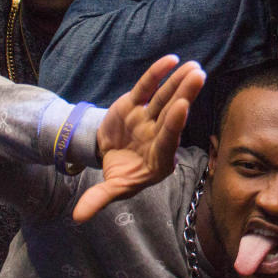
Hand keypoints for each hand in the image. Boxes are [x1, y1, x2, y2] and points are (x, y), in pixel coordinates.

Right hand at [72, 55, 204, 221]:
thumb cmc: (121, 174)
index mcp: (158, 158)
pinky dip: (158, 74)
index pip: (168, 139)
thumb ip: (99, 198)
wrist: (113, 156)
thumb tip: (78, 218)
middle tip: (199, 77)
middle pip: (173, 114)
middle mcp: (158, 135)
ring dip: (179, 82)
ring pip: (166, 97)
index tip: (183, 106)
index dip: (175, 124)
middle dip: (186, 95)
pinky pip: (149, 87)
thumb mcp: (112, 187)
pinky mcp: (137, 105)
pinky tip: (173, 60)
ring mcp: (148, 118)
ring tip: (195, 66)